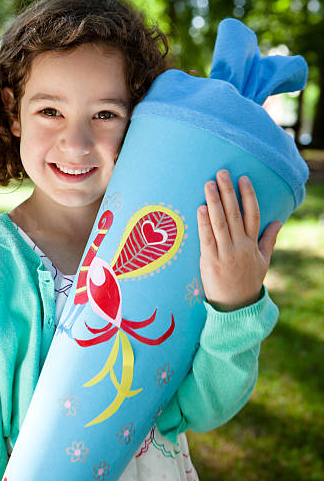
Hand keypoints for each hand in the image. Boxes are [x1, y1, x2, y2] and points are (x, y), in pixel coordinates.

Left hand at [197, 169, 281, 310]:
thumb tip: (278, 222)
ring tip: (208, 184)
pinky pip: (207, 239)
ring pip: (220, 223)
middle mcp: (240, 246)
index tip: (242, 179)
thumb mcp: (263, 261)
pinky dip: (204, 223)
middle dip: (228, 192)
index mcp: (252, 244)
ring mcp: (225, 253)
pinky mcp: (210, 261)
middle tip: (222, 173)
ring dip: (214, 201)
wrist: (236, 308)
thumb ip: (268, 240)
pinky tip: (201, 208)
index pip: (252, 214)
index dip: (248, 195)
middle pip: (234, 214)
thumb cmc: (248, 282)